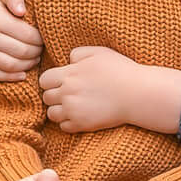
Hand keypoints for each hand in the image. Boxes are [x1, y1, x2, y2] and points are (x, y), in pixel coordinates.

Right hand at [0, 0, 41, 81]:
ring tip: (35, 59)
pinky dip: (10, 77)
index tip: (44, 37)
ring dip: (27, 65)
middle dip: (36, 52)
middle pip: (20, 51)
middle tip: (41, 49)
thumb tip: (22, 11)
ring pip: (9, 65)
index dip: (40, 39)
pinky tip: (22, 74)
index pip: (27, 35)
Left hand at [41, 46, 180, 132]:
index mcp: (69, 74)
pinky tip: (79, 115)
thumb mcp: (99, 52)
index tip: (62, 81)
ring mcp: (73, 110)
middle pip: (46, 97)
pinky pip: (63, 127)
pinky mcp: (82, 125)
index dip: (51, 80)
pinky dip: (68, 122)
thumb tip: (67, 60)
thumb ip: (77, 53)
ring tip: (73, 106)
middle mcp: (67, 93)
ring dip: (59, 110)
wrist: (137, 94)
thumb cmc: (120, 70)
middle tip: (69, 93)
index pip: (44, 80)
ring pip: (51, 114)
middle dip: (54, 95)